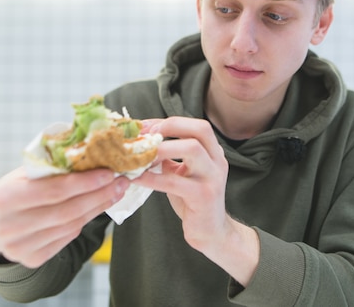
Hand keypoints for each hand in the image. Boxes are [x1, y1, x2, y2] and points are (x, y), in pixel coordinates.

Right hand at [0, 167, 128, 267]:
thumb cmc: (13, 191)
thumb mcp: (23, 174)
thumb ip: (51, 166)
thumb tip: (92, 152)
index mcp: (4, 198)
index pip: (54, 191)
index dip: (85, 182)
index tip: (109, 173)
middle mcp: (10, 227)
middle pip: (67, 210)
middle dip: (99, 195)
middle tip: (120, 183)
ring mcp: (20, 247)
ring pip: (71, 225)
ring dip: (98, 208)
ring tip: (115, 193)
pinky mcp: (32, 259)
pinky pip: (67, 238)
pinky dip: (84, 221)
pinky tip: (96, 207)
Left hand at [134, 117, 258, 285]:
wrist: (210, 231)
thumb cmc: (192, 200)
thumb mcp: (182, 172)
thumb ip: (169, 156)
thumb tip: (141, 140)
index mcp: (212, 152)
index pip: (194, 125)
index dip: (168, 122)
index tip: (144, 127)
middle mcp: (217, 160)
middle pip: (200, 129)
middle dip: (170, 127)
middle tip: (145, 136)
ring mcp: (213, 177)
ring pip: (192, 148)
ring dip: (161, 148)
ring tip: (139, 155)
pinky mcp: (204, 196)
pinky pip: (175, 181)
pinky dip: (152, 177)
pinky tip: (136, 178)